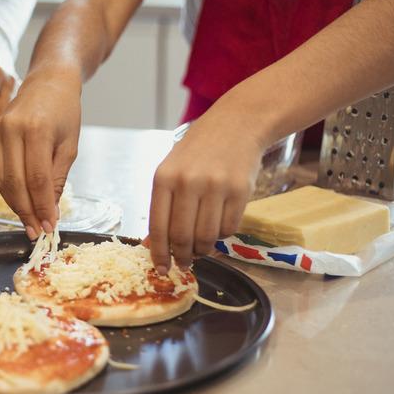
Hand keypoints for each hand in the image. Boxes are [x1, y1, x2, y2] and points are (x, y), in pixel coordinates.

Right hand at [0, 68, 81, 238]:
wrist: (48, 82)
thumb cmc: (64, 111)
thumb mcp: (69, 145)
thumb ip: (57, 178)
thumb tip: (50, 210)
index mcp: (36, 130)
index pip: (37, 179)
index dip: (42, 206)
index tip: (50, 225)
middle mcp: (11, 130)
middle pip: (15, 182)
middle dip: (26, 211)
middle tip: (38, 231)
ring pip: (1, 180)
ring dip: (14, 205)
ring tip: (29, 222)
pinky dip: (7, 191)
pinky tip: (20, 203)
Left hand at [147, 114, 264, 273]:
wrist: (236, 124)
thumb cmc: (197, 150)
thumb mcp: (170, 171)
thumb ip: (162, 206)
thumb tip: (151, 244)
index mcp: (164, 178)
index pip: (158, 227)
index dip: (159, 253)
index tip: (161, 268)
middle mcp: (188, 182)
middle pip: (183, 236)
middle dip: (182, 256)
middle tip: (184, 263)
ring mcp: (216, 186)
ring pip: (207, 236)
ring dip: (203, 249)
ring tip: (201, 248)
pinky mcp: (241, 191)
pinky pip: (229, 228)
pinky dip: (222, 235)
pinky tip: (217, 227)